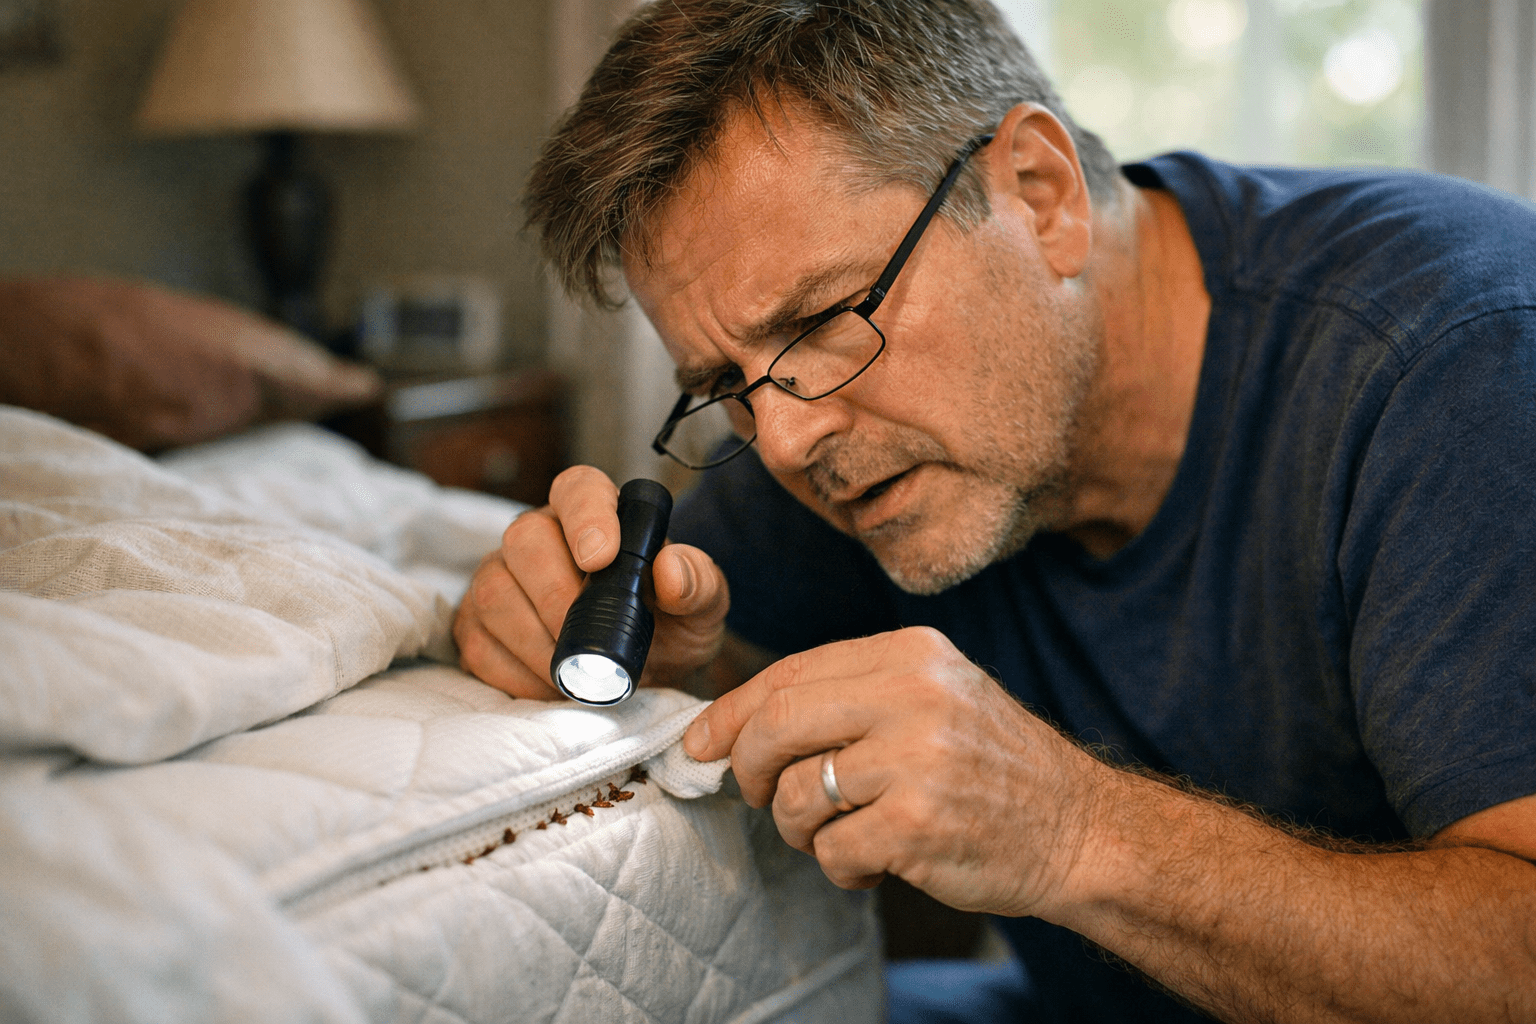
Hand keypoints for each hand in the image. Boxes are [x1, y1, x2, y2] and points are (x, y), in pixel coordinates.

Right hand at [454, 465, 729, 698]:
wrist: (639, 675)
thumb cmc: (670, 629)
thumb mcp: (703, 610)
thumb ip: (698, 584)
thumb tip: (670, 570)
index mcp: (598, 514)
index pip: (579, 488)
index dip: (585, 516)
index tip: (600, 557)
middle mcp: (541, 534)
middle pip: (525, 538)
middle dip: (557, 596)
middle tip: (591, 643)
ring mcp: (500, 576)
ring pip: (494, 592)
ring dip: (536, 642)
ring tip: (576, 674)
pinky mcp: (476, 624)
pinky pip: (479, 643)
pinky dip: (517, 674)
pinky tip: (551, 687)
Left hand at [681, 627, 1109, 917]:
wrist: (1079, 828)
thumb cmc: (992, 765)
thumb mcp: (934, 696)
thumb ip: (849, 696)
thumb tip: (736, 725)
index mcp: (912, 653)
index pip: (792, 672)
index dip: (734, 711)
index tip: (702, 743)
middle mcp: (915, 695)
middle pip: (779, 725)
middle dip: (752, 769)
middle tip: (764, 795)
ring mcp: (917, 760)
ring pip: (799, 795)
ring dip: (803, 829)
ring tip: (844, 832)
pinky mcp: (918, 824)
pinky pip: (833, 850)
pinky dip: (842, 866)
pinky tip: (877, 861)